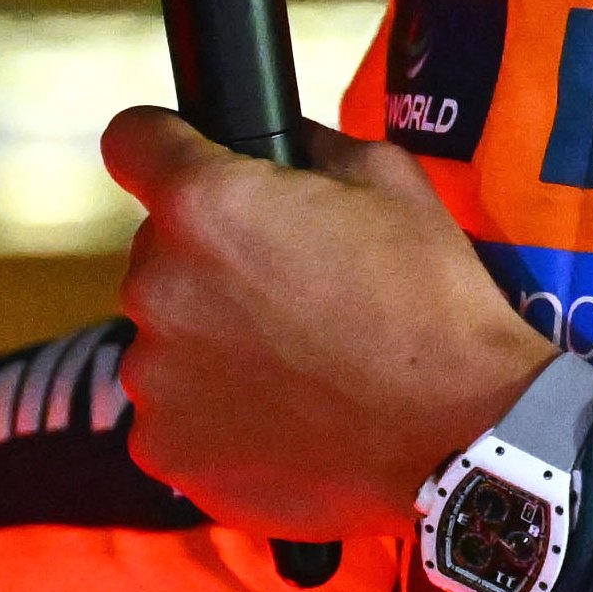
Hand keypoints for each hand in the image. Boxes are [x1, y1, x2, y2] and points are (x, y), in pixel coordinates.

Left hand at [105, 107, 552, 539]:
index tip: (187, 166)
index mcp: (202, 203)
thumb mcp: (386, 178)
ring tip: (293, 370)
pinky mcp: (166, 448)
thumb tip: (279, 146)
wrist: (461, 436)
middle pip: (158, 253)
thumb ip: (307, 146)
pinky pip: (172, 417)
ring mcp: (154, 376)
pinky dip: (213, 419)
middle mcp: (157, 285)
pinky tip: (280, 422)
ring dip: (208, 345)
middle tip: (286, 295)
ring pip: (163, 339)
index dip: (163, 148)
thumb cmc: (429, 302)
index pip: (131, 142)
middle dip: (209, 264)